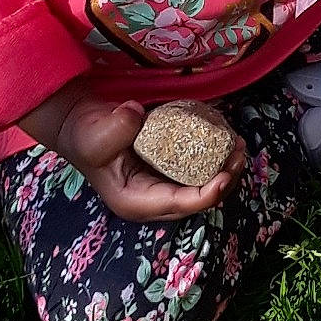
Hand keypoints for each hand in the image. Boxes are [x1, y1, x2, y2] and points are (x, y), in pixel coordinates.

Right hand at [22, 86, 244, 221]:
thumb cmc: (85, 135)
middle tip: (239, 154)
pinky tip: (226, 140)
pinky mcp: (168, 169)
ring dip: (224, 169)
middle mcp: (153, 199)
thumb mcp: (96, 134)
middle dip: (224, 180)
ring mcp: (161, 185)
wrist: (81, 125)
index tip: (225, 175)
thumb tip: (138, 115)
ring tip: (239, 146)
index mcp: (136, 202)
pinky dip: (214, 157)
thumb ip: (116, 127)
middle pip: (197, 199)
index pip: (179, 205)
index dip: (207, 194)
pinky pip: (197, 169)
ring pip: (201, 185)